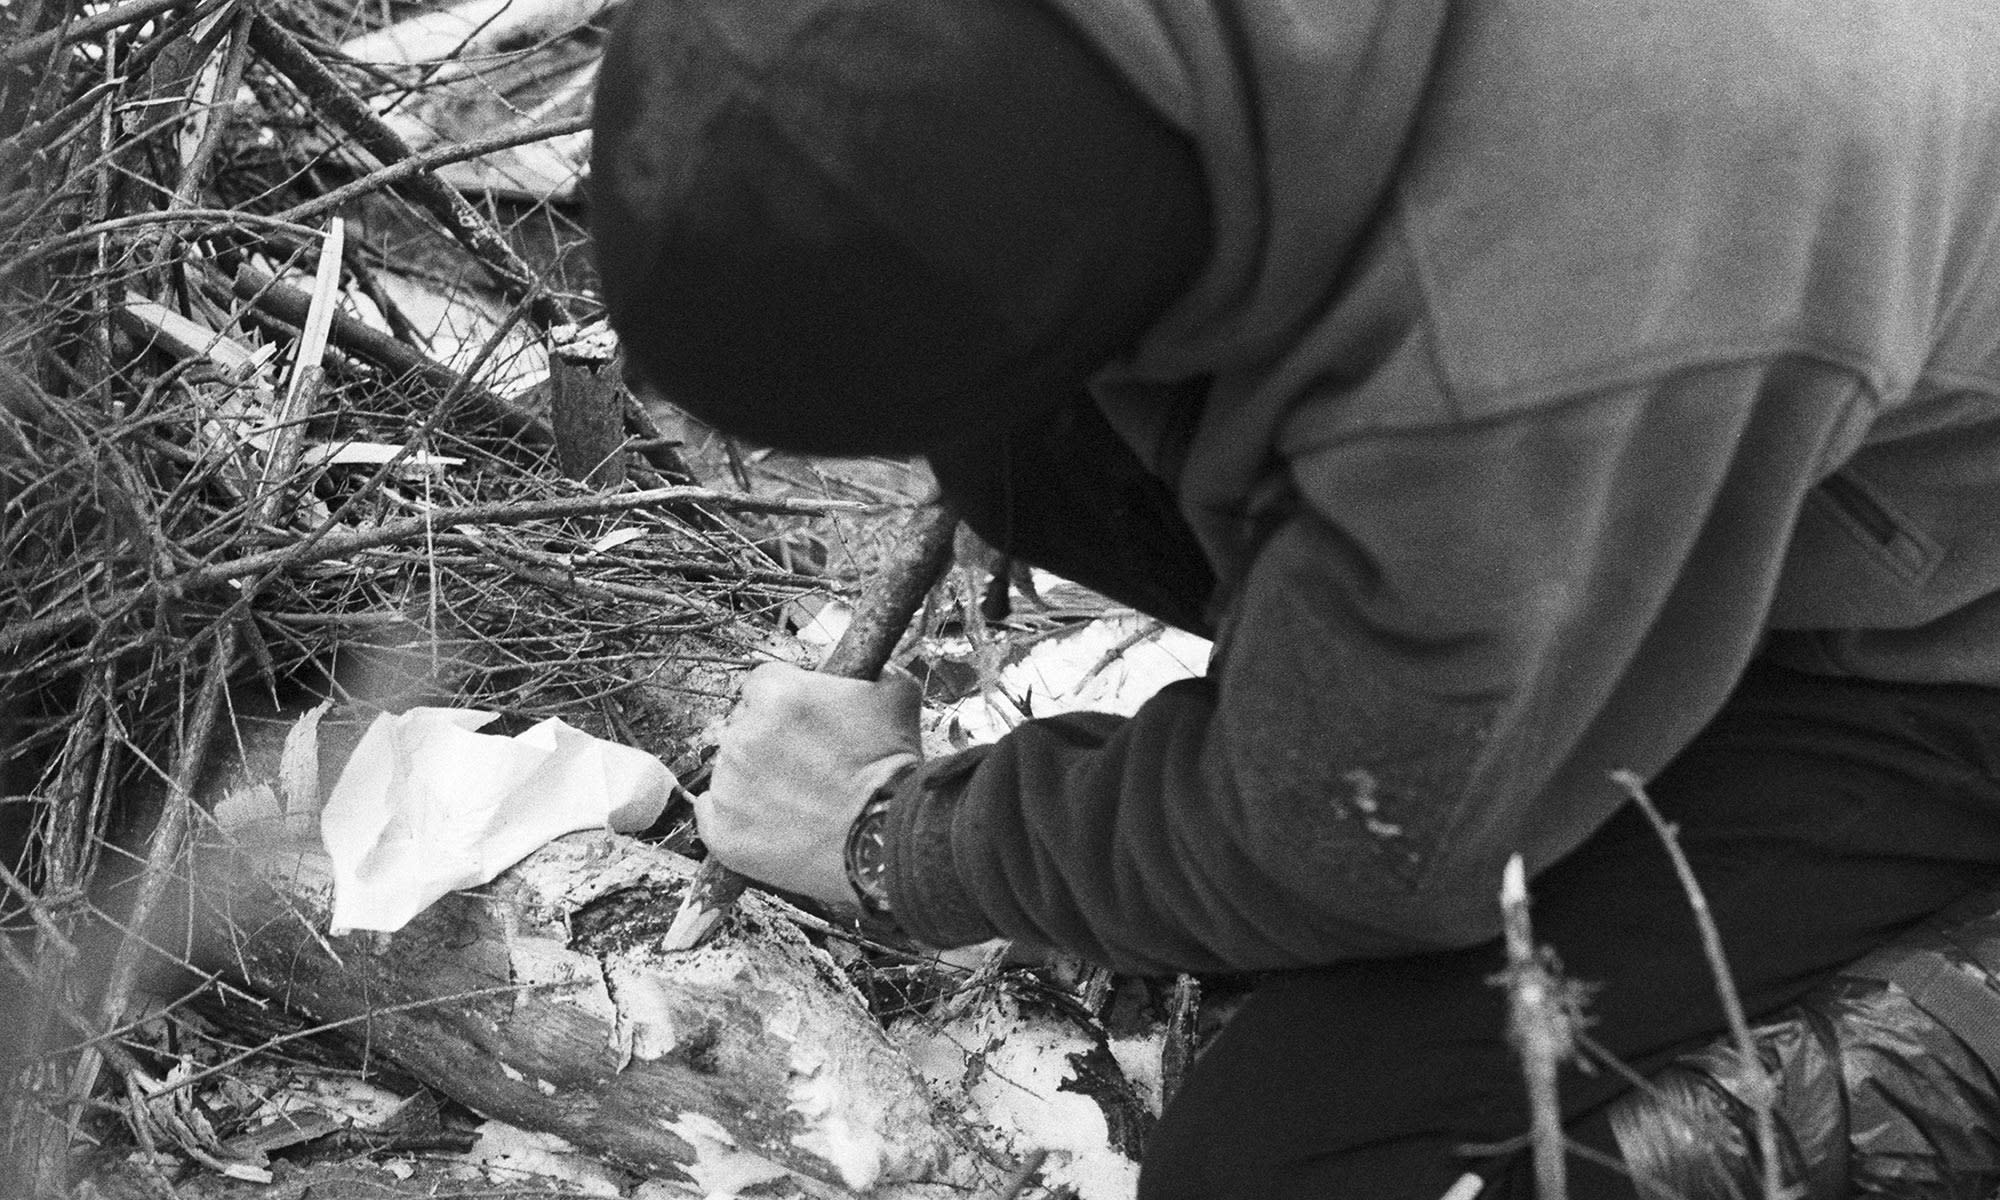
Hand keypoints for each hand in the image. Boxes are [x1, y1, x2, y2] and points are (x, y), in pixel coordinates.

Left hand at [695, 661, 921, 907]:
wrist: (886, 843)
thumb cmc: (893, 771)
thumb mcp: (895, 697)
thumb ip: (866, 668)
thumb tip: (851, 661)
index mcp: (777, 694)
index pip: (761, 684)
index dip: (785, 704)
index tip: (803, 724)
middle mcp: (742, 735)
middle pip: (742, 726)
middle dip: (769, 741)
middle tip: (806, 766)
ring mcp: (727, 785)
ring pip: (730, 769)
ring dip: (755, 779)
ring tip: (797, 801)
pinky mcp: (720, 831)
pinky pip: (713, 813)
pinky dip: (738, 818)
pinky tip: (774, 823)